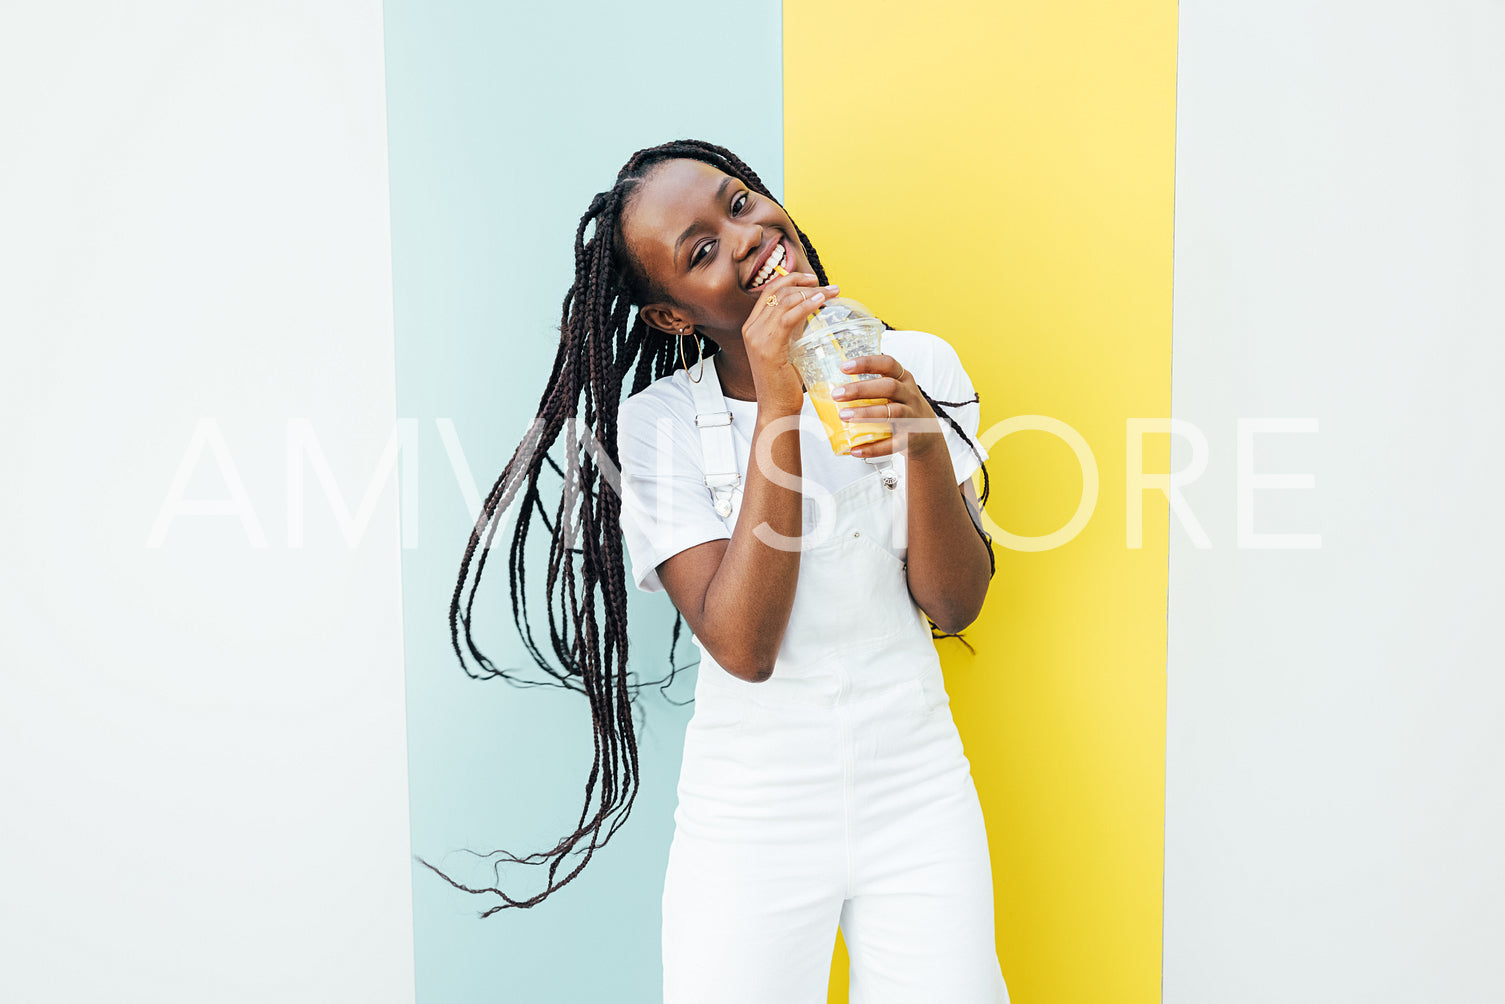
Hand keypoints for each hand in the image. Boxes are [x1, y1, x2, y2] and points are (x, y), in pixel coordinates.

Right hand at [741, 271, 839, 413]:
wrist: (777, 408)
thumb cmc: (784, 383)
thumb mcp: (789, 347)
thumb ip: (794, 328)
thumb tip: (811, 309)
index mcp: (753, 326)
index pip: (769, 291)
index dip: (791, 279)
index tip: (813, 280)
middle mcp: (751, 328)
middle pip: (777, 291)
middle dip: (803, 282)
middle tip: (827, 285)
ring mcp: (757, 337)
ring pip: (784, 300)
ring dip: (811, 292)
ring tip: (831, 292)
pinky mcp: (768, 347)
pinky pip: (788, 317)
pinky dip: (806, 305)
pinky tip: (821, 301)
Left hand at [829, 354, 946, 459]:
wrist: (927, 436)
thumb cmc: (903, 409)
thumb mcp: (895, 392)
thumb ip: (872, 388)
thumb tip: (834, 391)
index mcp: (904, 380)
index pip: (888, 364)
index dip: (867, 363)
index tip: (844, 367)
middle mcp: (910, 396)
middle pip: (889, 387)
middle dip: (861, 390)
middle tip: (837, 394)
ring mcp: (912, 417)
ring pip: (892, 413)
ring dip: (866, 414)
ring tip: (844, 416)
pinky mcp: (910, 439)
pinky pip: (891, 444)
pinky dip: (873, 448)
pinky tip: (855, 449)